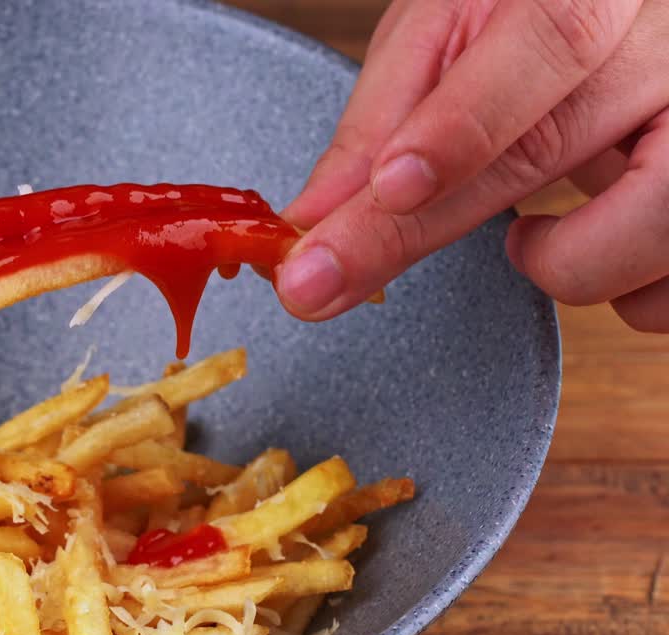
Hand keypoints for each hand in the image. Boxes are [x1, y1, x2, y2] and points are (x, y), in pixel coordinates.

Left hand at [278, 0, 668, 332]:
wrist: (619, 29)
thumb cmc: (526, 25)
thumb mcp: (440, 39)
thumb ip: (380, 122)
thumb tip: (313, 218)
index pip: (549, 42)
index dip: (463, 125)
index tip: (389, 187)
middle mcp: (665, 51)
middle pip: (556, 145)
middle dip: (422, 230)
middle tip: (327, 281)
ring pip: (656, 225)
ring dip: (565, 266)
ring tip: (530, 239)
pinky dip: (623, 296)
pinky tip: (591, 249)